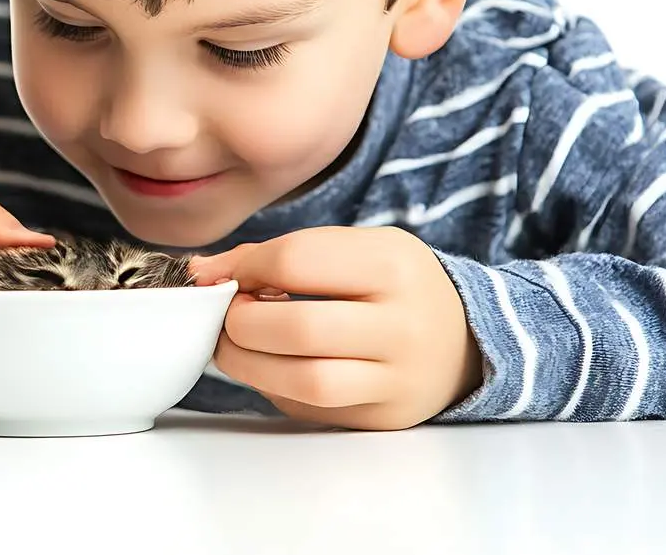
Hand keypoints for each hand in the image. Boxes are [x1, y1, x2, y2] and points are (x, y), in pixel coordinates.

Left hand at [190, 226, 481, 430]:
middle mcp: (403, 326)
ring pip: (305, 381)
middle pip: (298, 329)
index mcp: (394, 266)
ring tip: (236, 344)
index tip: (226, 275)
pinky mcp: (380, 417)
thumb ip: (280, 254)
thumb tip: (203, 271)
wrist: (463, 340)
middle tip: (229, 315)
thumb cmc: (392, 286)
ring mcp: (396, 380)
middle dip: (241, 322)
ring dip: (247, 364)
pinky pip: (310, 408)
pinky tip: (271, 365)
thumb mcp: (354, 248)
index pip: (296, 261)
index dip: (244, 268)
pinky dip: (274, 387)